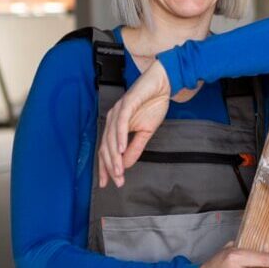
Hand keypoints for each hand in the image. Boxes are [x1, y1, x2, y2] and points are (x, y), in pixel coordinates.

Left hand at [96, 62, 182, 187]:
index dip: (105, 167)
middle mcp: (112, 119)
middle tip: (117, 181)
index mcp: (115, 126)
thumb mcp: (146, 132)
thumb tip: (125, 165)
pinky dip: (120, 137)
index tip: (108, 183)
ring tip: (118, 170)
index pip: (105, 150)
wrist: (162, 84)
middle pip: (106, 146)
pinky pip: (121, 123)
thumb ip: (135, 148)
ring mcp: (118, 111)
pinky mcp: (126, 104)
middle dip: (110, 166)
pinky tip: (121, 149)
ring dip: (114, 156)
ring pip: (111, 137)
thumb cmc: (153, 105)